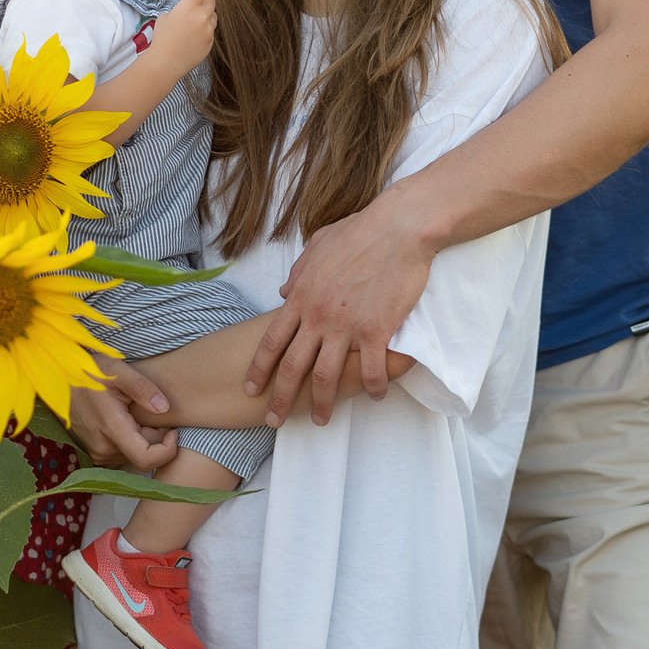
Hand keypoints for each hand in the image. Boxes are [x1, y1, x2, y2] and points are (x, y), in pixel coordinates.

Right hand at [69, 361, 178, 471]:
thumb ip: (142, 387)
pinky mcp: (94, 452)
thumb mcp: (116, 370)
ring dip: (143, 438)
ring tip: (136, 412)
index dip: (167, 450)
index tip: (174, 430)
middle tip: (153, 409)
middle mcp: (103, 448)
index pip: (147, 460)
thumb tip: (164, 407)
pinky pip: (122, 453)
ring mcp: (97, 453)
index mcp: (111, 429)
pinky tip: (126, 419)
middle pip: (144, 455)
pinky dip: (131, 440)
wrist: (57, 379)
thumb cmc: (87, 371)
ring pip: (134, 454)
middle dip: (157, 437)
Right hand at [146, 0, 220, 78]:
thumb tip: (191, 9)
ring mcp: (208, 30)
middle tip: (194, 8)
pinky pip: (211, 30)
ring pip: (213, 16)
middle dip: (205, 0)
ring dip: (205, 16)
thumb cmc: (162, 37)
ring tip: (190, 28)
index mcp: (187, 7)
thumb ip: (182, 8)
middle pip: (212, 0)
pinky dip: (204, 31)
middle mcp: (201, 16)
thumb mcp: (166, 16)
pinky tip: (191, 39)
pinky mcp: (211, 41)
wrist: (165, 62)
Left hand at [251, 198, 438, 425]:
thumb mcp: (317, 246)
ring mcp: (346, 326)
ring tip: (322, 420)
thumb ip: (298, 273)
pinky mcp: (376, 331)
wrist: (398, 228)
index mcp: (301, 297)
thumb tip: (283, 292)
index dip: (259, 369)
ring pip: (326, 377)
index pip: (271, 341)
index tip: (251, 388)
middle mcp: (318, 316)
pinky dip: (372, 388)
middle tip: (273, 420)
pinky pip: (371, 370)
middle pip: (292, 367)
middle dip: (280, 398)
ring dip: (322, 404)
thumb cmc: (360, 231)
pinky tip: (375, 395)